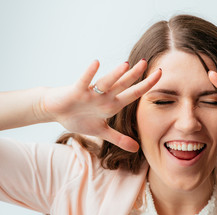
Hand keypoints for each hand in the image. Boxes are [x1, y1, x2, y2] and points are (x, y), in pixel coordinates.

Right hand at [41, 59, 161, 151]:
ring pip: (106, 83)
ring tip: (127, 65)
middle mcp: (105, 96)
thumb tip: (136, 148)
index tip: (160, 75)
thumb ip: (119, 138)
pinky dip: (89, 74)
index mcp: (112, 104)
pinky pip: (84, 82)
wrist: (56, 111)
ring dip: (115, 75)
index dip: (146, 86)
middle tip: (147, 62)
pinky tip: (96, 63)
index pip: (133, 94)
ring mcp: (91, 93)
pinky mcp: (76, 91)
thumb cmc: (79, 117)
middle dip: (135, 75)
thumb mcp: (101, 131)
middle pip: (122, 84)